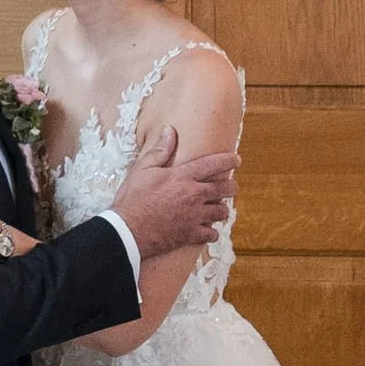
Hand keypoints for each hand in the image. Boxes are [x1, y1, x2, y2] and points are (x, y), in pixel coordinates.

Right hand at [113, 122, 238, 260]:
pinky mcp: (190, 234)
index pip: (213, 164)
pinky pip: (211, 234)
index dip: (228, 160)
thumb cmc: (133, 198)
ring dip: (222, 210)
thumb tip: (169, 130)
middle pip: (224, 189)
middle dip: (232, 186)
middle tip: (232, 186)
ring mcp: (194, 216)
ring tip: (220, 209)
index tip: (237, 159)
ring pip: (221, 212)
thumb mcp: (142, 169)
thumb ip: (160, 150)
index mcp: (183, 177)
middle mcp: (194, 195)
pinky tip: (209, 231)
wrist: (128, 230)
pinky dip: (212, 233)